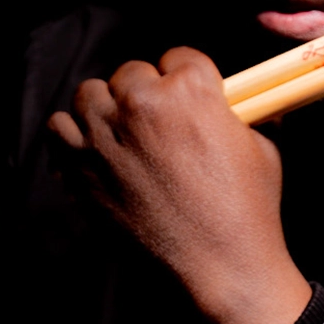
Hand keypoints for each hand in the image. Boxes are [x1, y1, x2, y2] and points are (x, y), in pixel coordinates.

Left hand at [48, 46, 310, 323]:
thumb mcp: (263, 148)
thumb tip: (245, 104)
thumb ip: (245, 116)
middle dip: (149, 91)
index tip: (190, 94)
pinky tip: (96, 148)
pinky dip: (74, 132)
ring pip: (90, 92)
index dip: (188, 75)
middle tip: (161, 122)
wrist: (222, 267)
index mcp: (191, 90)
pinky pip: (59, 127)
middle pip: (133, 71)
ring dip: (108, 106)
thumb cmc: (249, 208)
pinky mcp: (80, 169)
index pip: (180, 56)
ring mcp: (106, 136)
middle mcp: (142, 104)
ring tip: (125, 130)